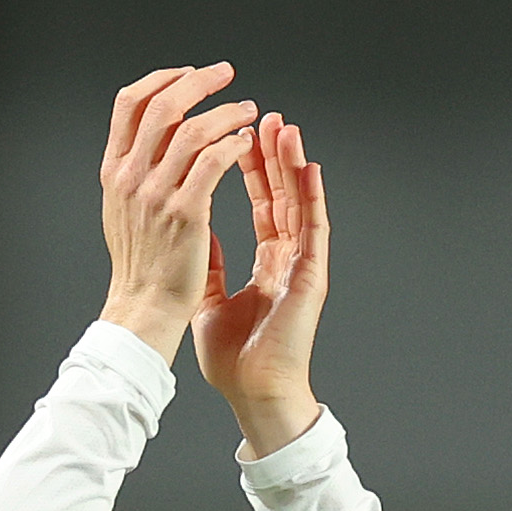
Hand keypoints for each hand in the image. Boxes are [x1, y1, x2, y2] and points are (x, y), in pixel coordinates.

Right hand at [95, 67, 262, 364]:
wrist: (144, 309)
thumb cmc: (141, 266)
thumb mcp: (122, 209)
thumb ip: (134, 172)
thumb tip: (154, 139)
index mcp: (114, 171)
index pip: (129, 103)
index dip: (161, 79)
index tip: (188, 75)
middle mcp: (131, 177)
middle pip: (162, 105)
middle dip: (198, 82)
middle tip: (225, 74)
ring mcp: (157, 194)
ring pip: (193, 129)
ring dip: (226, 112)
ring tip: (246, 110)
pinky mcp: (186, 213)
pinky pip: (214, 161)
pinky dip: (233, 144)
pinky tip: (245, 144)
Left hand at [194, 112, 329, 457]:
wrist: (254, 394)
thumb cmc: (235, 361)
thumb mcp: (211, 300)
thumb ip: (209, 264)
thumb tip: (197, 231)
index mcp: (267, 265)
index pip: (261, 205)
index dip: (250, 170)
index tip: (239, 137)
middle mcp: (288, 259)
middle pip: (282, 195)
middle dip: (272, 156)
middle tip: (265, 116)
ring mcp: (303, 266)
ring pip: (301, 204)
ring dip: (293, 165)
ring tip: (286, 127)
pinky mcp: (312, 277)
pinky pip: (315, 229)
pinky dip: (313, 197)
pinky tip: (309, 167)